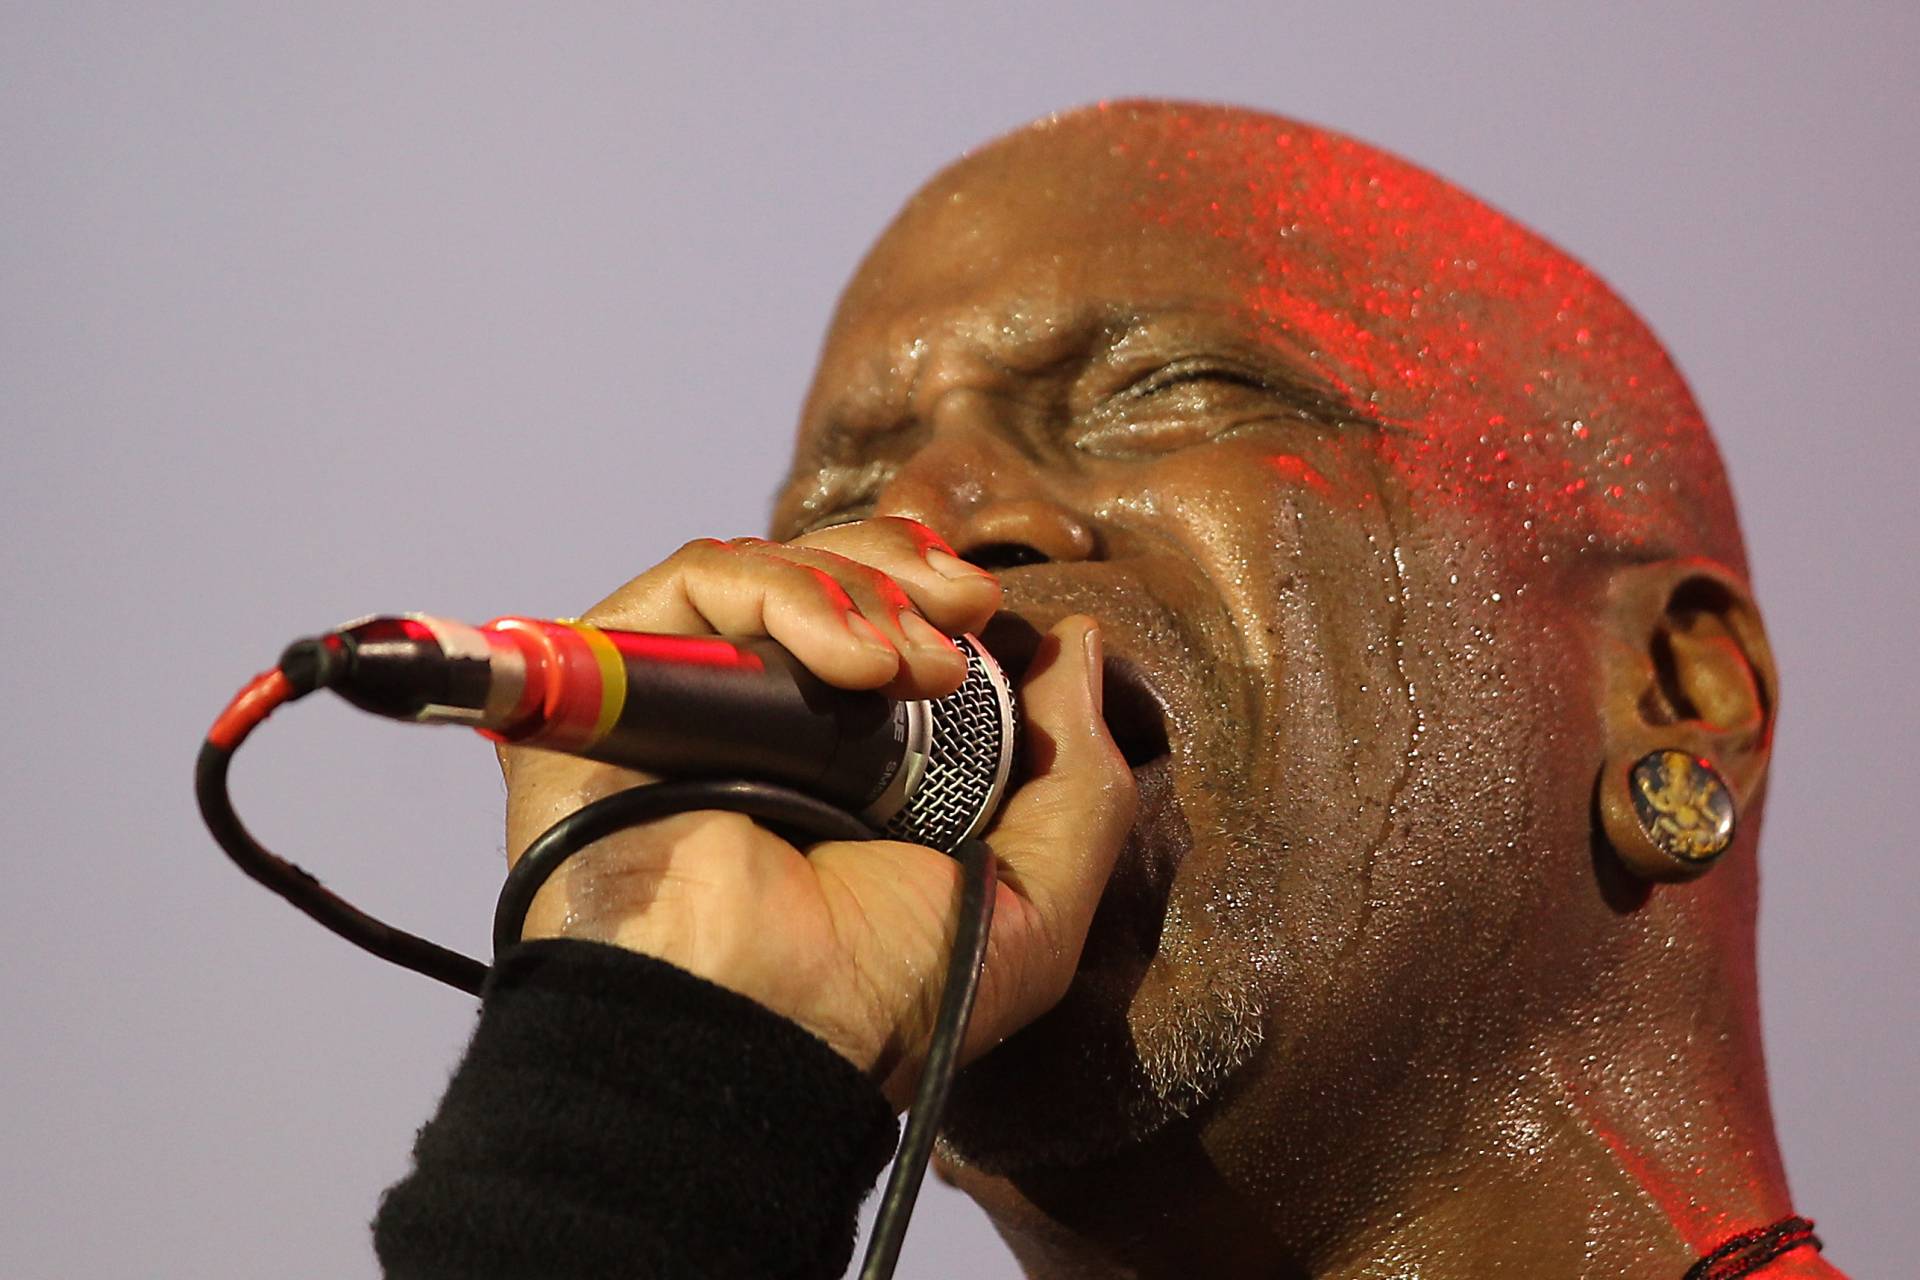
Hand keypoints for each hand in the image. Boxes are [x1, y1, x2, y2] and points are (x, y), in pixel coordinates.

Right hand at [499, 518, 1136, 1106]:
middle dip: (908, 570)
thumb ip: (1079, 779)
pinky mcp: (616, 684)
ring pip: (767, 568)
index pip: (875, 622)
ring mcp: (684, 700)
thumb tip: (1081, 643)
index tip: (990, 609)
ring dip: (863, 590)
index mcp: (844, 765)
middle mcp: (758, 724)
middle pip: (824, 574)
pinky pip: (695, 585)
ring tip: (915, 668)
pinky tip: (854, 664)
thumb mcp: (1032, 900)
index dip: (928, 588)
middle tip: (969, 608)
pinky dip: (787, 595)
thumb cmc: (879, 998)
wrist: (758, 1030)